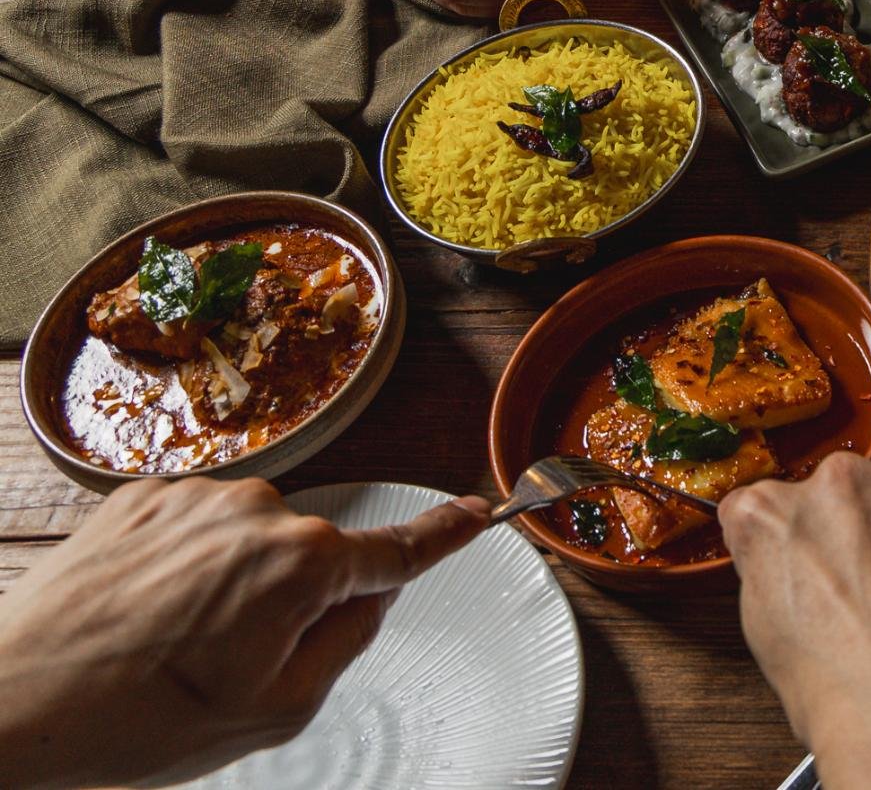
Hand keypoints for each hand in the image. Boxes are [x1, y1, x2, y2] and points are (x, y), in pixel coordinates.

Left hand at [0, 478, 488, 789]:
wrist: (9, 704)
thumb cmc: (137, 722)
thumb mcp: (275, 709)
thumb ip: (345, 642)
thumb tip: (368, 594)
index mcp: (306, 563)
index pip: (398, 548)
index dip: (446, 533)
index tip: (479, 511)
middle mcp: (259, 509)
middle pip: (311, 554)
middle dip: (288, 601)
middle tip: (225, 664)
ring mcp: (194, 495)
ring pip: (249, 539)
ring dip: (228, 582)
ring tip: (165, 644)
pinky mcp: (137, 493)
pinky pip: (193, 525)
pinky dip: (182, 565)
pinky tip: (139, 614)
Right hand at [720, 455, 870, 786]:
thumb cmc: (847, 693)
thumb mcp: (771, 636)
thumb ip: (780, 573)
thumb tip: (803, 570)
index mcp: (772, 515)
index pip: (777, 506)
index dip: (807, 544)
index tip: (825, 567)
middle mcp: (838, 481)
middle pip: (854, 495)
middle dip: (870, 535)